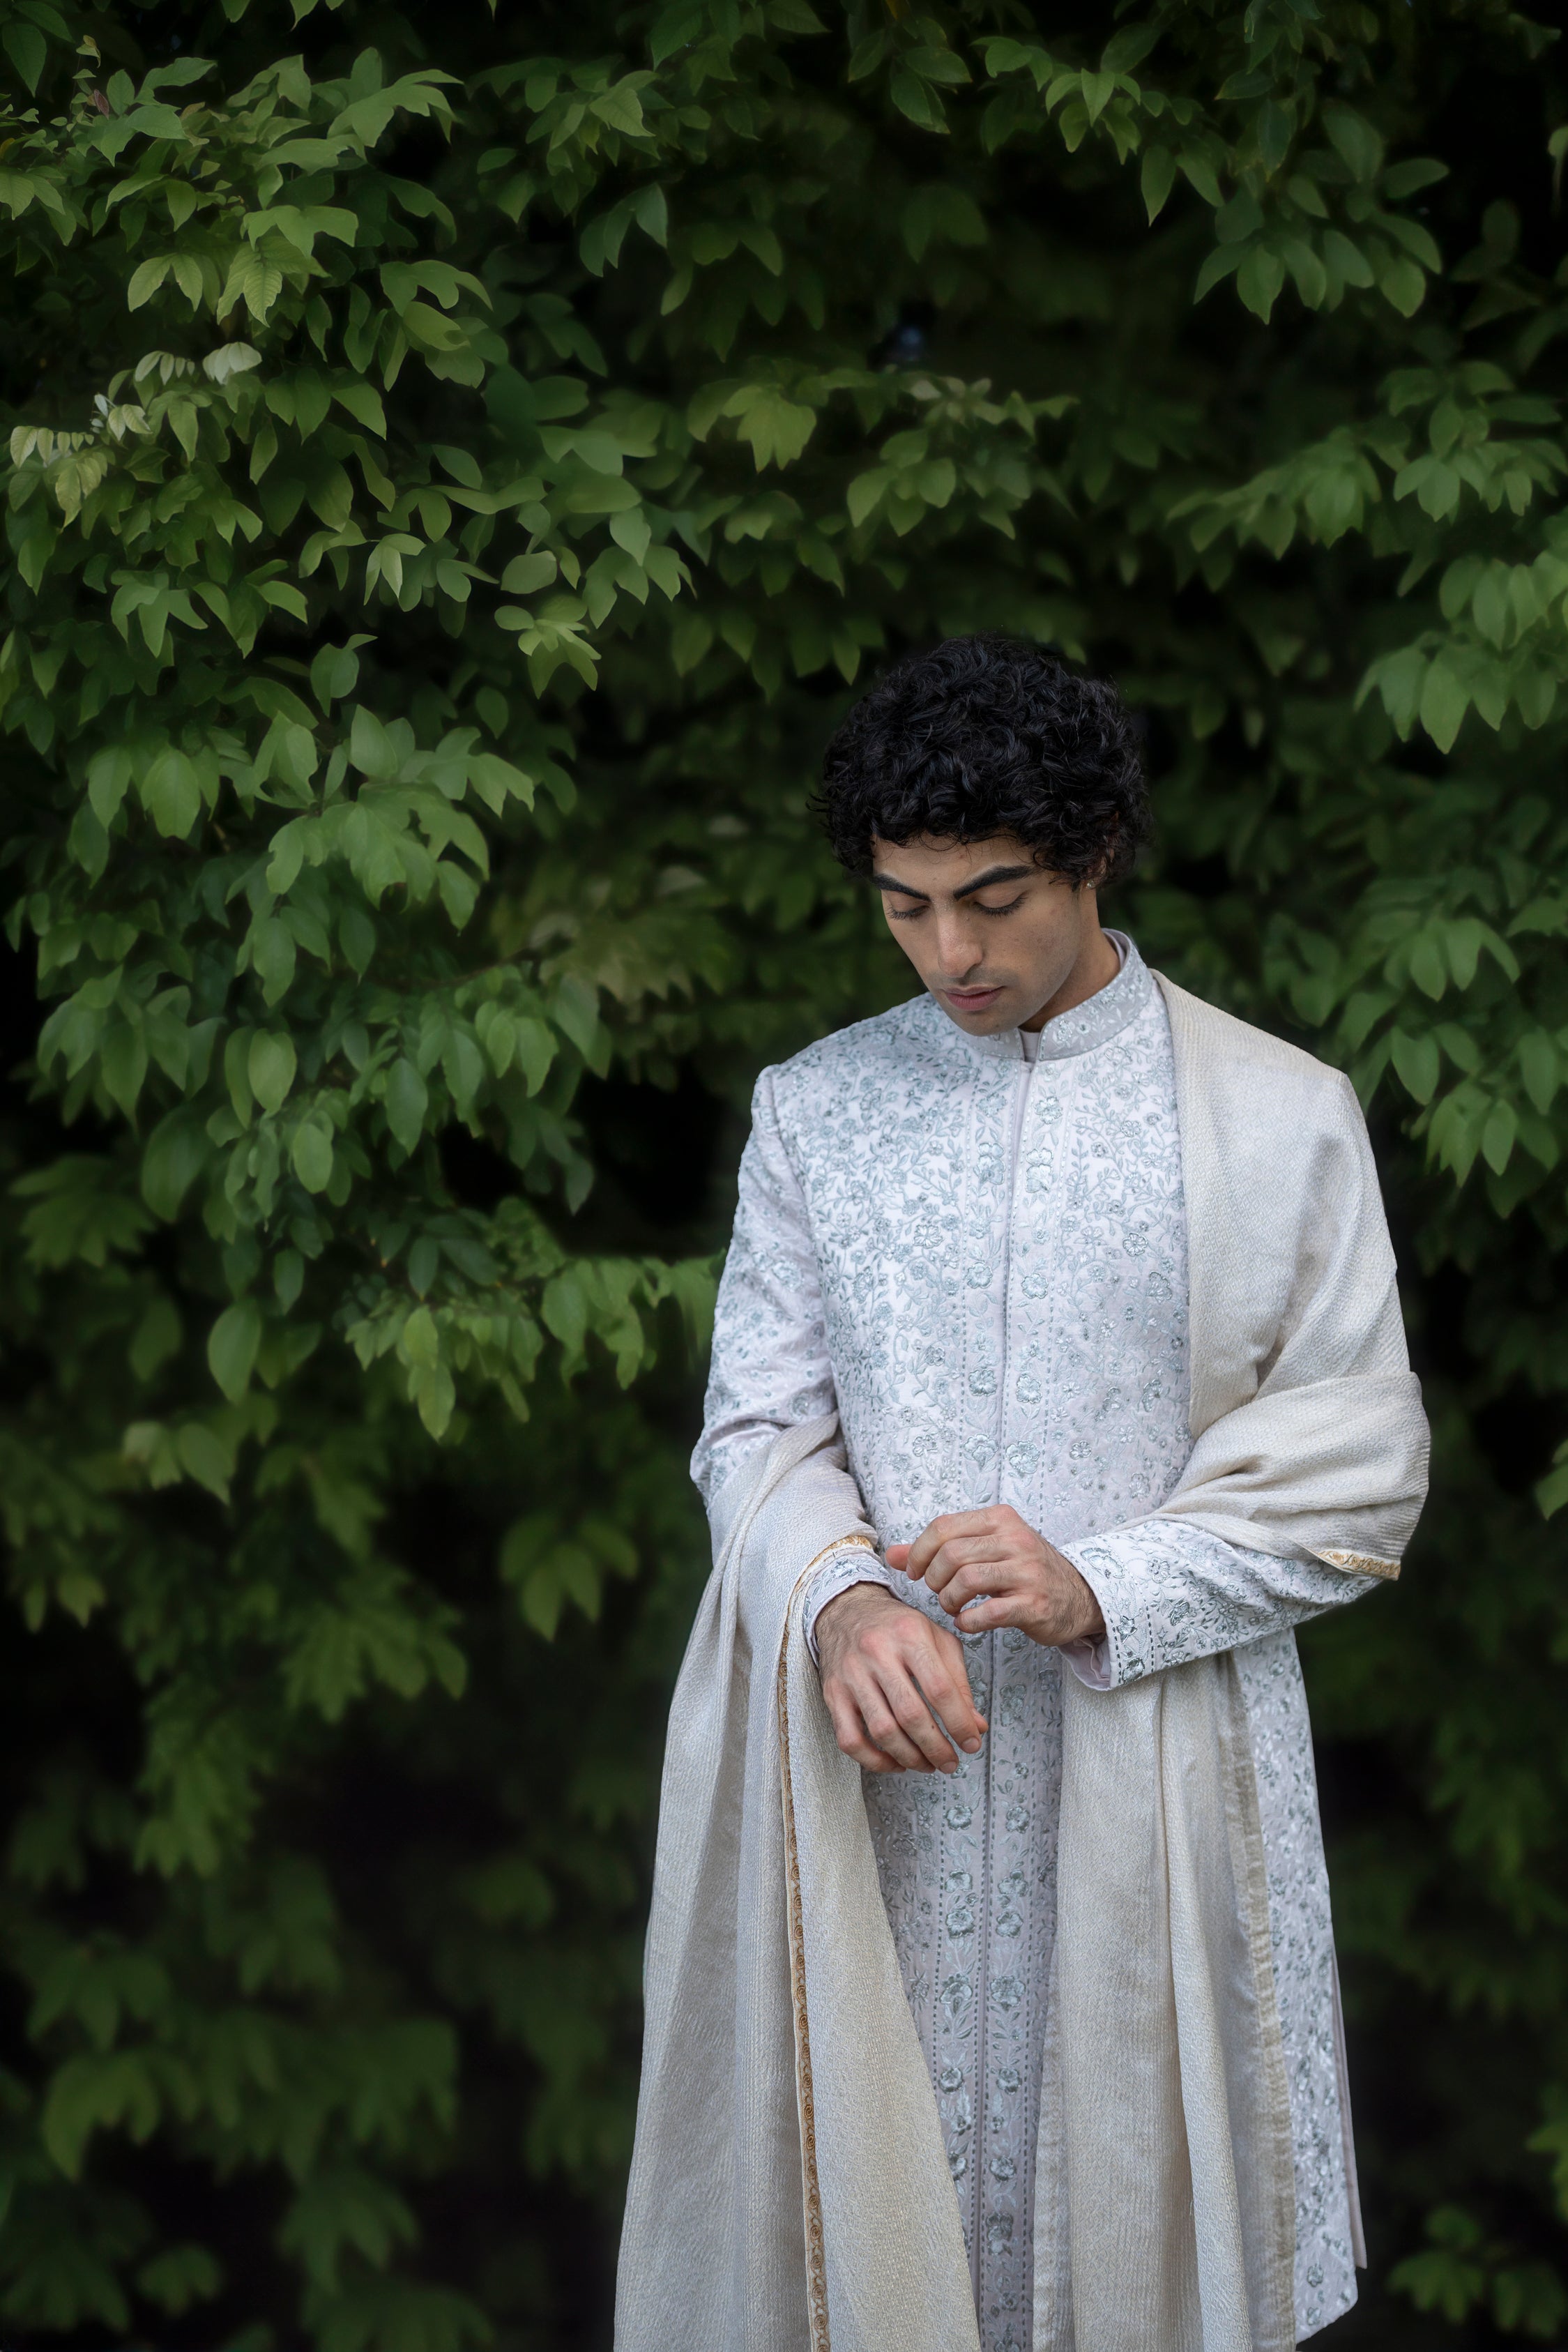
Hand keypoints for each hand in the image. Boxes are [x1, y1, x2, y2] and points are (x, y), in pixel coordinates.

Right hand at [815, 1583, 987, 1774]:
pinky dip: (874, 1760)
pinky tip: (895, 1762)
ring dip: (910, 1757)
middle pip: (910, 1714)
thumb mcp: (937, 1640)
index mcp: (910, 1635)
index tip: (972, 1743)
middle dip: (936, 1747)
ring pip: (882, 1730)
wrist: (847, 1611)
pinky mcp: (833, 1693)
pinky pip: (850, 1739)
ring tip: (928, 1764)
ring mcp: (851, 1675)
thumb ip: (959, 1682)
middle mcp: (877, 1653)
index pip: (940, 1689)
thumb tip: (976, 1726)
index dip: (959, 1723)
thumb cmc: (898, 1628)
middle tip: (951, 1762)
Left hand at [886, 1507, 1105, 1647]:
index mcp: (1000, 1519)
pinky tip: (968, 1622)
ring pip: (966, 1580)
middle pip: (951, 1554)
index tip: (915, 1572)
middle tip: (938, 1592)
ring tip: (953, 1606)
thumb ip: (938, 1549)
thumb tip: (891, 1555)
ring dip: (949, 1599)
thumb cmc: (1023, 1570)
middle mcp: (1015, 1540)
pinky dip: (968, 1621)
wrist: (1079, 1595)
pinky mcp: (1034, 1604)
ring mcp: (1027, 1572)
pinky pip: (988, 1613)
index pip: (943, 1526)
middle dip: (934, 1578)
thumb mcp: (985, 1548)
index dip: (920, 1551)